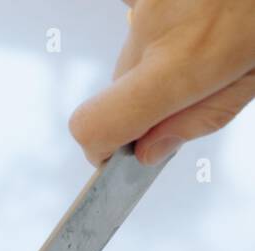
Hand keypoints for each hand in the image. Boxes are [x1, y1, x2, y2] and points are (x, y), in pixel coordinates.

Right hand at [68, 0, 254, 164]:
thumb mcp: (254, 76)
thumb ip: (200, 118)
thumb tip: (149, 150)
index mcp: (184, 63)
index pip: (95, 124)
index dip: (100, 146)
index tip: (118, 152)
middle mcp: (153, 27)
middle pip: (120, 88)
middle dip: (150, 93)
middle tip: (204, 74)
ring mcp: (145, 1)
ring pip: (134, 51)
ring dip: (163, 52)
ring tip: (214, 28)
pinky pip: (142, 18)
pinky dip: (167, 22)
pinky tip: (201, 11)